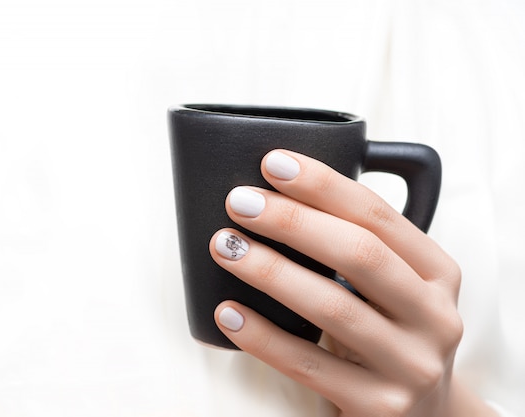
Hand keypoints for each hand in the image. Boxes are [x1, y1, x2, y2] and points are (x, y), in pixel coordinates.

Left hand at [209, 150, 495, 416]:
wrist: (424, 416)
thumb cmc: (389, 333)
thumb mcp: (394, 287)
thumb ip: (361, 247)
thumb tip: (278, 196)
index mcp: (437, 272)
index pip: (378, 216)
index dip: (324, 185)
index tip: (273, 163)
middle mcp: (434, 316)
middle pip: (359, 254)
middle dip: (293, 221)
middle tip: (239, 201)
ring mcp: (411, 365)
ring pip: (334, 308)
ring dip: (271, 272)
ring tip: (225, 247)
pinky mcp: (378, 406)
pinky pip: (310, 366)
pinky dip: (264, 336)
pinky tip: (229, 312)